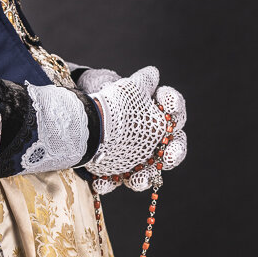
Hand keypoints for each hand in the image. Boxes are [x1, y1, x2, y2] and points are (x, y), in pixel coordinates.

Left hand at [80, 66, 187, 192]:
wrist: (83, 114)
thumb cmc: (109, 100)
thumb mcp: (123, 90)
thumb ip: (141, 83)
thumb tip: (153, 73)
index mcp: (160, 118)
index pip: (175, 112)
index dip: (174, 107)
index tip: (169, 104)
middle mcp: (154, 142)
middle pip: (172, 150)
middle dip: (174, 154)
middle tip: (169, 156)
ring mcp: (136, 159)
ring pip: (147, 173)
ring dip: (143, 178)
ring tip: (136, 180)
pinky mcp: (115, 171)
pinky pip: (115, 181)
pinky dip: (108, 183)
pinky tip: (100, 183)